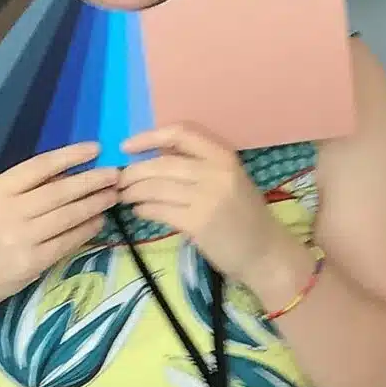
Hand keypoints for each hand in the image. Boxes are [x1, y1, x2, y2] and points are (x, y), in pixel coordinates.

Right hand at [0, 143, 120, 307]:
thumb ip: (26, 186)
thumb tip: (70, 170)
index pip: (39, 166)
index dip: (70, 156)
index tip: (95, 149)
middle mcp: (7, 213)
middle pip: (58, 192)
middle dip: (91, 181)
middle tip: (115, 174)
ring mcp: (20, 239)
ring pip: (67, 216)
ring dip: (94, 204)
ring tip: (112, 195)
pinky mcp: (32, 262)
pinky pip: (67, 241)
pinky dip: (86, 229)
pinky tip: (99, 220)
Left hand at [118, 123, 293, 296]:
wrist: (266, 253)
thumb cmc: (244, 217)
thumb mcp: (229, 180)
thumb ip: (199, 166)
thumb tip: (153, 157)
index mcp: (224, 156)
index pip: (180, 133)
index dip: (148, 137)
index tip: (127, 147)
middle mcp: (217, 172)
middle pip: (162, 163)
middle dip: (133, 172)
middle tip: (119, 181)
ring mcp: (208, 198)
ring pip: (156, 187)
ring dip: (133, 192)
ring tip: (125, 196)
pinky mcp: (199, 223)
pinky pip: (159, 210)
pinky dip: (143, 210)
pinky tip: (139, 212)